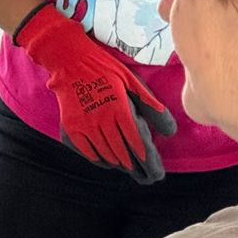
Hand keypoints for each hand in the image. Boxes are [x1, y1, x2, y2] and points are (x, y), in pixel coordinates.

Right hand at [15, 3, 177, 183]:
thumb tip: (170, 132)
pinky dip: (99, 160)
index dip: (149, 163)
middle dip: (137, 169)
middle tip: (146, 177)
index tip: (156, 174)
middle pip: (123, 154)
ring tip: (129, 168)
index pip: (137, 145)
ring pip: (106, 156)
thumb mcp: (132, 82)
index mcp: (119, 109)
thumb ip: (152, 107)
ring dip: (120, 165)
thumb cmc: (104, 68)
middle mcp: (101, 121)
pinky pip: (87, 153)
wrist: (68, 59)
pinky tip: (107, 160)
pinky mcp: (70, 128)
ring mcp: (83, 126)